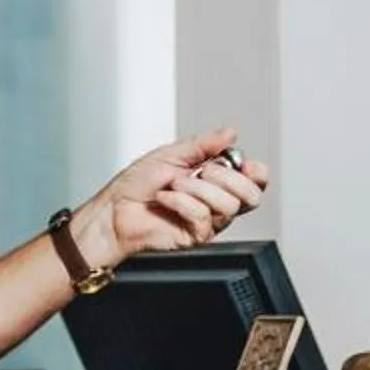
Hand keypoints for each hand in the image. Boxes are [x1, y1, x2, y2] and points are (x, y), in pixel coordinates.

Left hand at [72, 128, 268, 266]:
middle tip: (202, 172)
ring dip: (197, 189)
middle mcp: (216, 200)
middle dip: (228, 178)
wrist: (113, 211)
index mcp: (215, 179)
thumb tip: (230, 133)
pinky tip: (165, 199)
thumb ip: (203, 144)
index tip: (241, 162)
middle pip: (252, 196)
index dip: (255, 171)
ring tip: (174, 185)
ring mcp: (208, 221)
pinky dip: (180, 202)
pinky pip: (203, 216)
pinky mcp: (196, 236)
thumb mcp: (171, 154)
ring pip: (228, 205)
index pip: (255, 179)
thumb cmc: (135, 185)